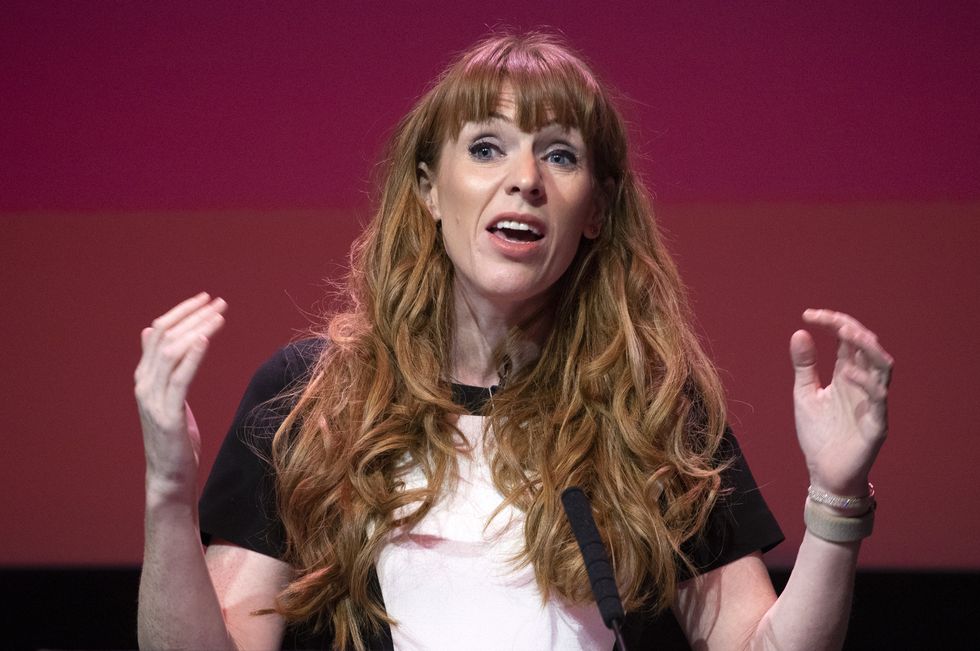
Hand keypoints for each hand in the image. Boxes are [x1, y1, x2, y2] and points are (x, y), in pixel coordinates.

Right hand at [134, 293, 226, 502]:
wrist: (168, 476)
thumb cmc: (173, 436)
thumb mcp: (167, 395)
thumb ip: (159, 365)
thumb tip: (148, 332)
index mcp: (144, 376)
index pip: (158, 332)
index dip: (181, 312)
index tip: (206, 298)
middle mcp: (144, 383)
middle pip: (165, 337)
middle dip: (193, 316)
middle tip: (219, 302)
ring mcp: (153, 399)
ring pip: (172, 353)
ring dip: (197, 329)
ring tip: (219, 316)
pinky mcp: (167, 415)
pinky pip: (179, 379)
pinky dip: (191, 356)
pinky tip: (204, 340)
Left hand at [790, 309, 893, 497]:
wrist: (824, 472)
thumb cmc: (818, 434)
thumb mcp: (805, 394)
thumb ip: (804, 366)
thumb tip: (799, 332)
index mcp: (846, 374)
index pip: (846, 339)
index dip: (832, 322)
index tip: (808, 314)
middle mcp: (863, 384)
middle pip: (868, 346)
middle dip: (852, 329)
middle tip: (831, 320)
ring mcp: (873, 402)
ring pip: (884, 366)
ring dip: (869, 347)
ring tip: (848, 333)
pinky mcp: (877, 424)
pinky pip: (879, 398)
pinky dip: (866, 382)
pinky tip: (847, 372)